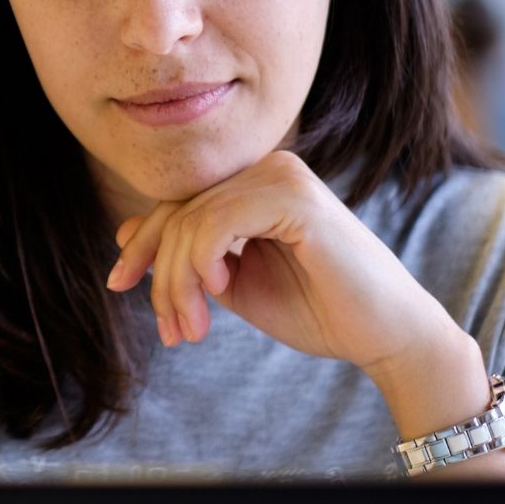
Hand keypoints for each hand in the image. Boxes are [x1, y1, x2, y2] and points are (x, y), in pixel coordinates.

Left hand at [104, 150, 454, 377]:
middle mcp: (268, 167)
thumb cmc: (317, 310)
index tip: (118, 285)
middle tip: (169, 329)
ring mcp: (283, 176)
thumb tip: (123, 230)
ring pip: (191, 221)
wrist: (386, 336)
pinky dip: (203, 262)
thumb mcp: (232, 283)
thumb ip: (187, 255)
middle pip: (177, 211)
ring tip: (190, 329)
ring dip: (178, 283)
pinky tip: (220, 291)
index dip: (142, 244)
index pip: (177, 204)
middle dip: (159, 274)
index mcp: (255, 183)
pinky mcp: (294, 197)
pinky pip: (216, 222)